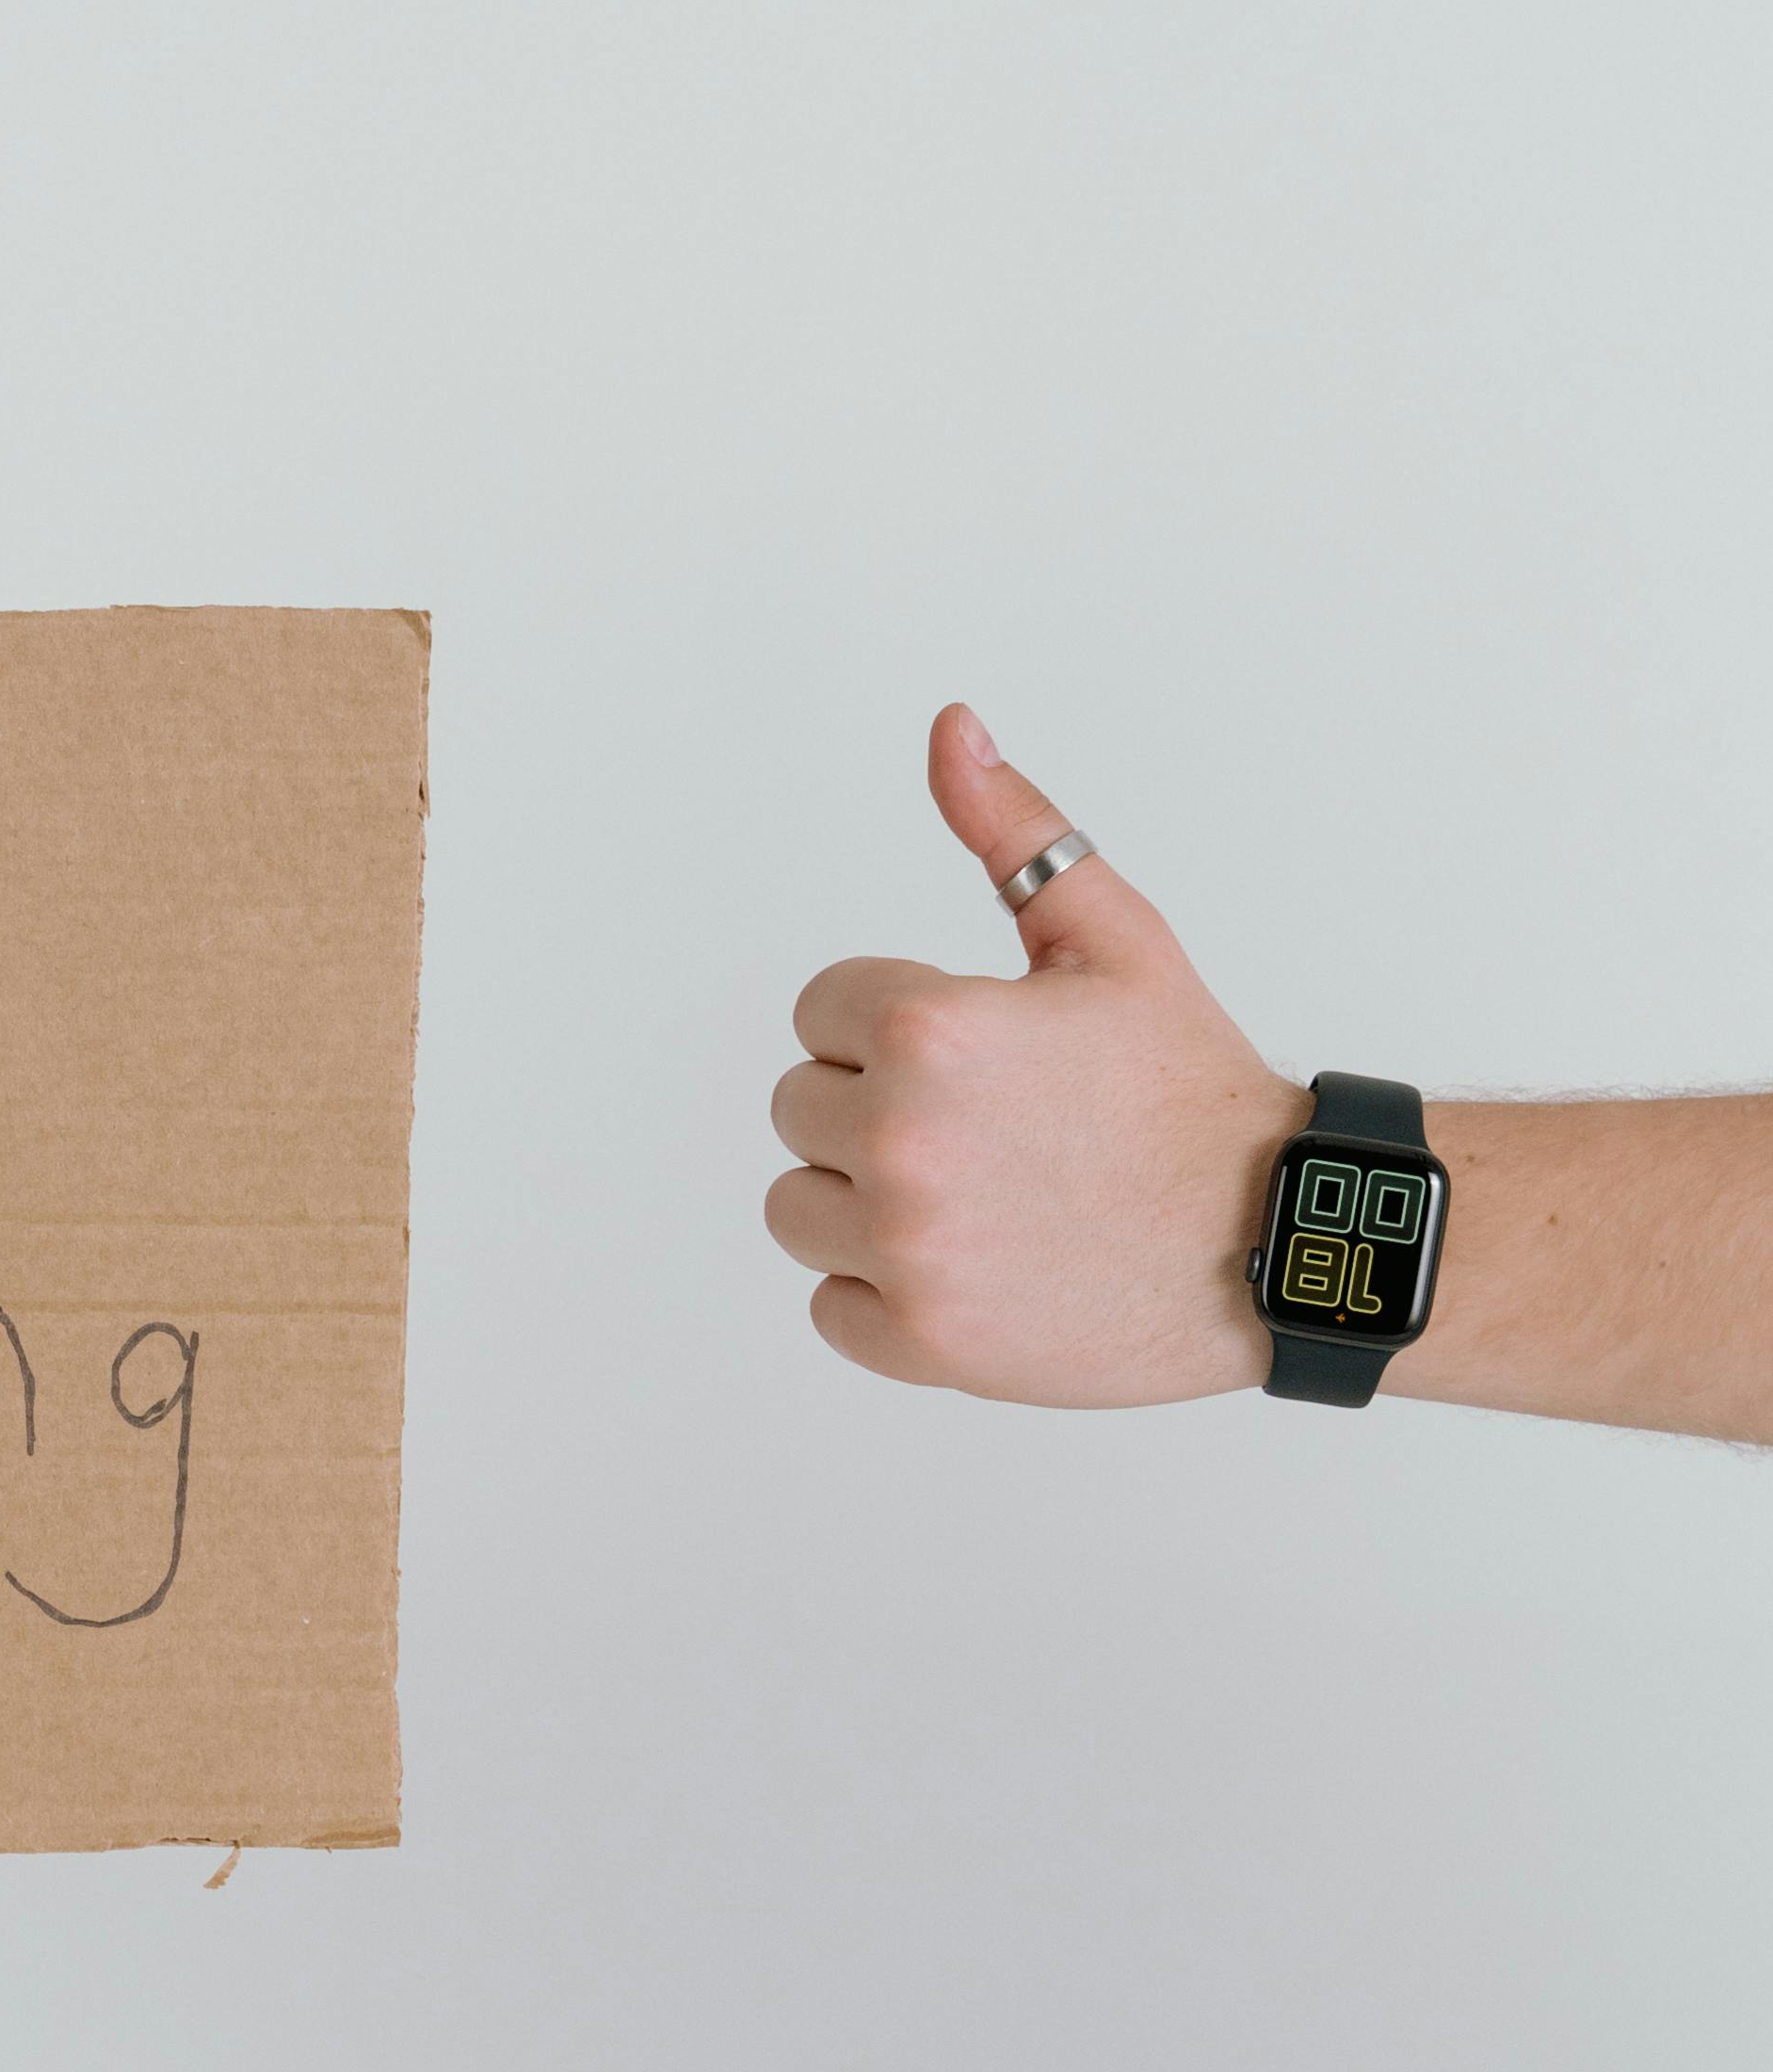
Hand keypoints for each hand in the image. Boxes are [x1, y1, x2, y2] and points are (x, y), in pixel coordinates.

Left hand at [765, 710, 1307, 1404]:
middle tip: (992, 1130)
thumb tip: (950, 729)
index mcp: (924, 1026)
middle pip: (799, 1108)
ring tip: (981, 1196)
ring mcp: (906, 1249)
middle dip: (878, 1108)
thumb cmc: (1189, 1084)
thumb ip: (1013, 831)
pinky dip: (888, 1296)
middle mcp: (899, 1137)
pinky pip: (830, 1307)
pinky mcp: (921, 1342)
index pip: (819, 1012)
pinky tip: (979, 1266)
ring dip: (866, 1203)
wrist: (1272, 1238)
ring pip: (798, 1208)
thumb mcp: (1110, 935)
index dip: (896, 1025)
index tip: (982, 1057)